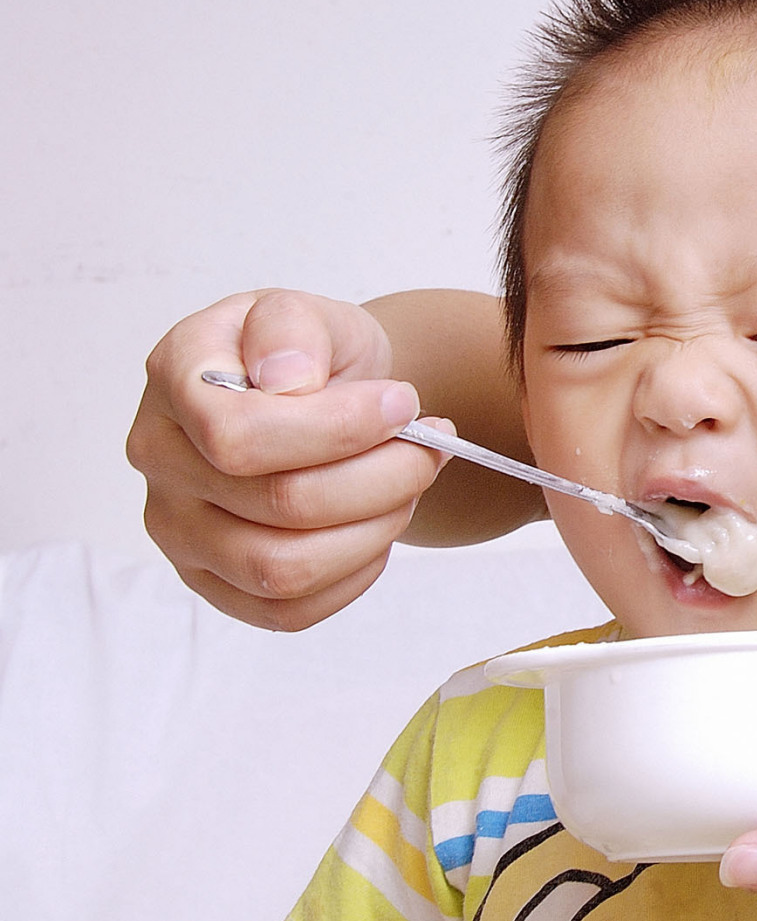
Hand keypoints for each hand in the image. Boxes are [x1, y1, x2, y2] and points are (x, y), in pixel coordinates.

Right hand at [125, 289, 447, 630]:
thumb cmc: (312, 354)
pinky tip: (377, 524)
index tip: (403, 403)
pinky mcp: (215, 583)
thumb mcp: (309, 310)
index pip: (239, 436)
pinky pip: (288, 610)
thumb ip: (294, 327)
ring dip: (377, 527)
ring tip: (409, 483)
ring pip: (286, 569)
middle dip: (384, 476)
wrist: (324, 393)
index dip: (340, 429)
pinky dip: (355, 573)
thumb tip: (287, 378)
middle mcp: (162, 461)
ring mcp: (180, 531)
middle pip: (281, 505)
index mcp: (176, 380)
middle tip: (430, 445)